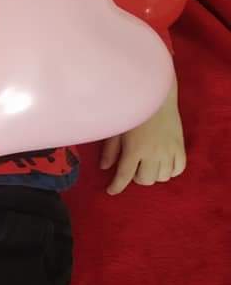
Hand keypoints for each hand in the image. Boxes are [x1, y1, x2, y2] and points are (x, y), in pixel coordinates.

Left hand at [100, 77, 186, 195]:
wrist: (157, 93)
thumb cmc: (132, 108)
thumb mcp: (117, 127)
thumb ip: (110, 149)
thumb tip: (104, 167)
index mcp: (134, 148)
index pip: (124, 176)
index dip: (116, 186)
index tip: (110, 191)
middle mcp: (153, 153)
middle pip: (145, 180)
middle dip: (136, 177)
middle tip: (133, 167)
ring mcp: (169, 150)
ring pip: (162, 177)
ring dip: (153, 174)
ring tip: (147, 164)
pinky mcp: (181, 146)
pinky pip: (179, 169)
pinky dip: (170, 171)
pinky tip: (163, 164)